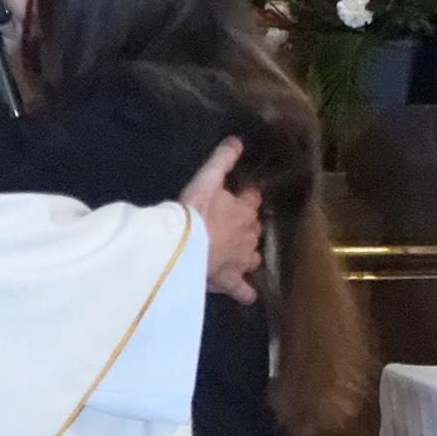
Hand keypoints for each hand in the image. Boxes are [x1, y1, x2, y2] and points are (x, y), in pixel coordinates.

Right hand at [181, 137, 263, 305]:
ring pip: (253, 257)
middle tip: (231, 225)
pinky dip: (245, 292)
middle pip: (255, 229)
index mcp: (244, 210)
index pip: (253, 199)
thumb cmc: (193, 212)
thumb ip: (222, 160)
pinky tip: (248, 295)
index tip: (241, 195)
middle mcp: (249, 236)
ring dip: (248, 255)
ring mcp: (241, 261)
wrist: (182, 248)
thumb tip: (237, 140)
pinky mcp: (229, 281)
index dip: (247, 197)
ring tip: (239, 255)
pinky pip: (242, 290)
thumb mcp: (206, 179)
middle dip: (247, 227)